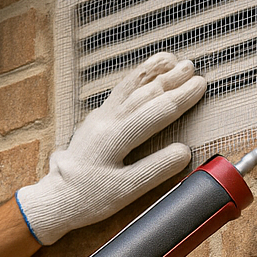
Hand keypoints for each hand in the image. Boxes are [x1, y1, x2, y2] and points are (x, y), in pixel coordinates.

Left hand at [15, 52, 205, 244]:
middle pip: (144, 94)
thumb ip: (155, 169)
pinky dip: (134, 79)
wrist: (56, 198)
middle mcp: (106, 121)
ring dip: (150, 72)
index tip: (200, 85)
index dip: (180, 98)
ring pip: (128, 87)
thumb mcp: (126, 191)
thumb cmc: (89, 198)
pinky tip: (142, 73)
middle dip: (170, 80)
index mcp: (115, 138)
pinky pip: (118, 92)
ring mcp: (99, 118)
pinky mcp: (95, 121)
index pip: (156, 111)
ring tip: (169, 58)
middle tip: (193, 68)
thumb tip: (183, 151)